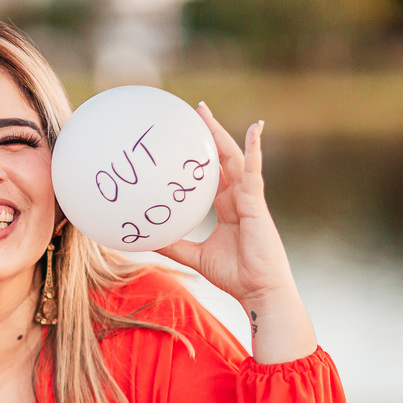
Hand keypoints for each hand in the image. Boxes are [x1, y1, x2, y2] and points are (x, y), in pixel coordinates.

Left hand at [158, 105, 316, 362]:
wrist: (259, 291)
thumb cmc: (234, 276)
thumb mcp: (194, 256)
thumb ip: (173, 244)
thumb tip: (142, 238)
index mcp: (229, 208)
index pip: (214, 176)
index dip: (202, 158)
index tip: (187, 141)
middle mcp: (240, 198)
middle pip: (223, 159)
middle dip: (210, 135)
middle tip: (194, 112)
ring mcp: (250, 198)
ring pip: (234, 158)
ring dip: (220, 134)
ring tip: (204, 113)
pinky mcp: (257, 202)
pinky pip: (254, 170)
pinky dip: (254, 148)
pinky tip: (255, 128)